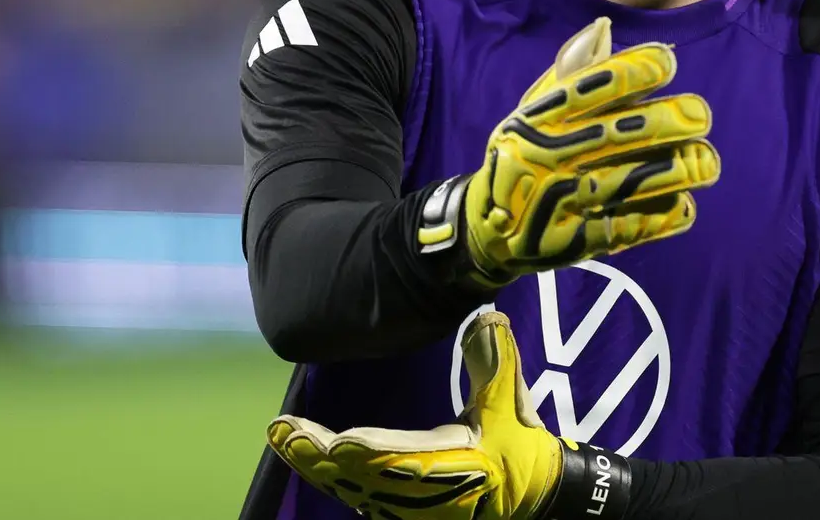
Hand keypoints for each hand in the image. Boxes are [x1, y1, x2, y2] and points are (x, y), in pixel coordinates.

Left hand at [266, 312, 630, 519]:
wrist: (536, 499)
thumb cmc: (523, 453)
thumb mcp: (514, 407)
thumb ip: (497, 362)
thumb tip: (487, 317)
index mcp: (451, 466)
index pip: (398, 459)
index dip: (366, 451)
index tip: (337, 438)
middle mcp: (422, 495)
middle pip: (361, 476)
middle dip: (319, 454)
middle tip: (283, 431)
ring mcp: (409, 508)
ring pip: (353, 488)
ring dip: (316, 465)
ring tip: (283, 438)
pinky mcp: (403, 511)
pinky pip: (359, 494)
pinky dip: (331, 476)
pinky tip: (311, 459)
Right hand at [418, 16, 720, 287]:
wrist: (488, 231)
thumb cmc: (522, 157)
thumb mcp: (531, 112)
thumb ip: (570, 74)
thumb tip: (605, 28)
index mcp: (538, 120)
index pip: (591, 87)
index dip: (635, 70)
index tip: (669, 63)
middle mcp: (548, 157)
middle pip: (619, 133)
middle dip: (669, 121)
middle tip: (702, 115)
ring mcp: (561, 202)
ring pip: (631, 180)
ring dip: (678, 170)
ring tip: (707, 163)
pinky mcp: (575, 242)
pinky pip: (628, 227)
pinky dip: (661, 216)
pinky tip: (685, 205)